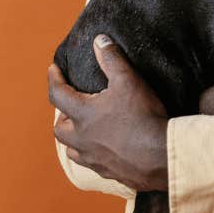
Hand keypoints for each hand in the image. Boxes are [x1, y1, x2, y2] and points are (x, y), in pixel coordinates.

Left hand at [48, 37, 168, 190]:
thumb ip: (111, 59)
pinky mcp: (107, 172)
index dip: (53, 78)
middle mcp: (82, 139)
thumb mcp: (128, 80)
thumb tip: (99, 40)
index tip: (53, 69)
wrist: (160, 155)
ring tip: (83, 128)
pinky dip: (91, 153)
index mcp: (83, 114)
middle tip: (71, 104)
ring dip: (73, 137)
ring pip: (72, 149)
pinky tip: (103, 148)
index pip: (58, 94)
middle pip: (59, 128)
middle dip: (62, 114)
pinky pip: (91, 163)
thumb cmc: (142, 116)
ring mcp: (93, 158)